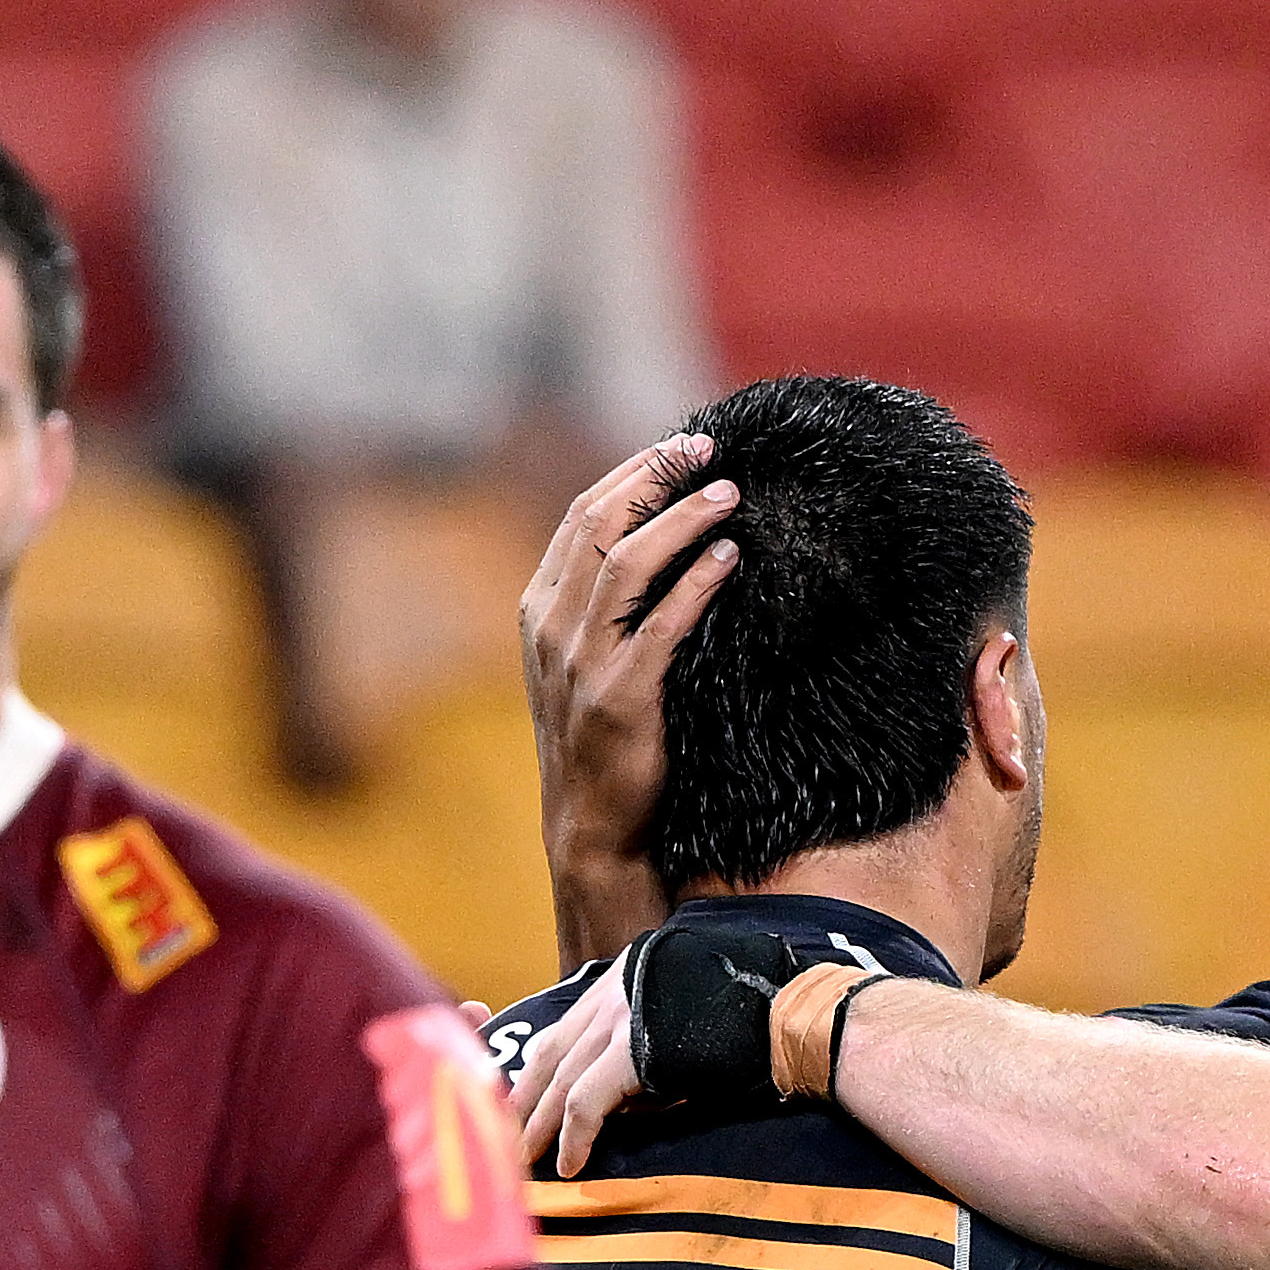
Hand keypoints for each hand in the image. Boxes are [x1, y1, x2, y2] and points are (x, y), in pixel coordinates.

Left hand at [508, 917, 802, 1174]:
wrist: (788, 1017)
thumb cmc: (751, 1025)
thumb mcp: (684, 1022)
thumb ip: (646, 1044)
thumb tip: (626, 1098)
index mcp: (624, 979)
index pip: (564, 1031)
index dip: (537, 1073)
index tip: (523, 1104)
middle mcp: (614, 991)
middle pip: (550, 1054)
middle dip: (524, 1102)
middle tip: (505, 1138)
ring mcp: (620, 1017)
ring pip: (559, 1080)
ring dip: (538, 1125)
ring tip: (523, 1159)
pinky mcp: (632, 1051)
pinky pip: (586, 1102)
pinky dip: (574, 1136)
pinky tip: (569, 1164)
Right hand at [520, 435, 733, 967]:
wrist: (595, 824)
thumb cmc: (607, 738)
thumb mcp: (589, 660)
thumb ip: (608, 604)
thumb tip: (662, 538)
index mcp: (540, 609)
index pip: (580, 516)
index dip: (631, 473)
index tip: (681, 444)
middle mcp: (550, 627)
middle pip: (598, 524)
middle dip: (655, 478)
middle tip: (709, 448)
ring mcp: (579, 663)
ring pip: (624, 564)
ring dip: (679, 520)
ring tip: (727, 493)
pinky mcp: (618, 699)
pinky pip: (659, 626)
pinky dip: (695, 584)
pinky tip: (729, 558)